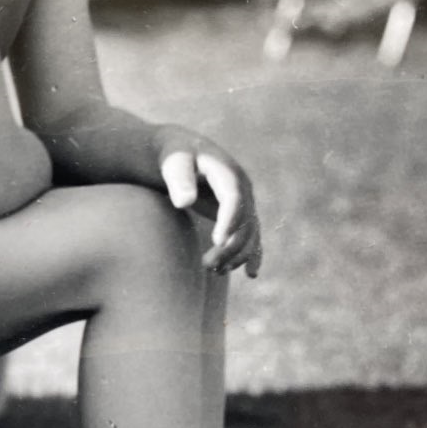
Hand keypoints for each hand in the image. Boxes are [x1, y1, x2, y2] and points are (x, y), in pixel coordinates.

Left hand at [152, 124, 262, 277]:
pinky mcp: (240, 214)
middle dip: (230, 245)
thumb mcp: (174, 163)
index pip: (234, 199)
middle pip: (245, 221)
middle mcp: (242, 188)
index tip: (217, 242)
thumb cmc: (176, 157)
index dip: (229, 220)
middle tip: (207, 264)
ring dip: (236, 254)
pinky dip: (252, 254)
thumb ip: (178, 180)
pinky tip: (251, 274)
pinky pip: (252, 235)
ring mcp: (245, 202)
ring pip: (249, 233)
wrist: (185, 152)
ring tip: (214, 270)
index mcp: (227, 173)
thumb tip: (184, 202)